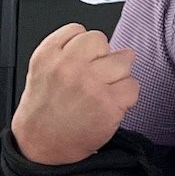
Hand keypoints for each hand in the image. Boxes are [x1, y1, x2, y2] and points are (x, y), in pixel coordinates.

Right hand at [10, 23, 138, 165]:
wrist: (42, 145)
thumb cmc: (44, 110)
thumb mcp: (41, 70)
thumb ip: (65, 50)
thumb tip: (100, 44)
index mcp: (48, 56)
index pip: (79, 30)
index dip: (85, 46)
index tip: (84, 59)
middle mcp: (69, 67)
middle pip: (102, 41)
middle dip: (102, 57)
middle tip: (96, 75)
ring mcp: (91, 85)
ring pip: (123, 61)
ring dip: (118, 74)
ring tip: (105, 89)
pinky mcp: (109, 104)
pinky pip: (133, 86)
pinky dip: (127, 95)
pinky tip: (112, 103)